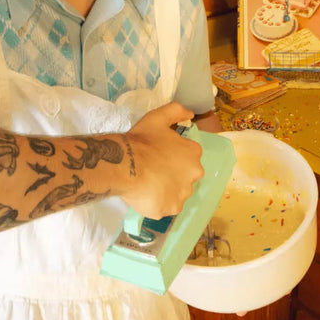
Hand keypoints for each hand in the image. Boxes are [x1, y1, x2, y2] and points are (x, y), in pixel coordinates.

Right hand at [121, 102, 203, 218]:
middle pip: (185, 176)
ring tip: (147, 184)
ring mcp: (183, 194)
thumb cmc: (142, 141)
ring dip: (166, 190)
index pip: (188, 157)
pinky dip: (157, 203)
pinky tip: (145, 195)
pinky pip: (165, 207)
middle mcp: (194, 174)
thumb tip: (190, 114)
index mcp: (193, 153)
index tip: (158, 155)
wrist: (125, 164)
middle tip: (153, 171)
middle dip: (172, 175)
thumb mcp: (158, 117)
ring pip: (176, 193)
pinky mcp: (170, 209)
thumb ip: (176, 110)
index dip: (172, 156)